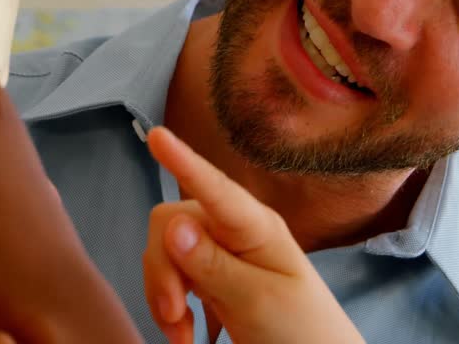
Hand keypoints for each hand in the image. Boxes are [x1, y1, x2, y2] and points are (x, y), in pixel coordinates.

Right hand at [142, 126, 363, 343]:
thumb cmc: (301, 332)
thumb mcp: (258, 301)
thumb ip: (213, 264)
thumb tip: (172, 226)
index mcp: (255, 226)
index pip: (213, 187)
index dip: (182, 161)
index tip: (156, 135)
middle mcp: (232, 229)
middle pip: (170, 224)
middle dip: (162, 269)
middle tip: (174, 314)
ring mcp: (219, 251)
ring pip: (163, 251)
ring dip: (162, 293)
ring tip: (181, 333)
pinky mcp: (208, 276)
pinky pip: (169, 275)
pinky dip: (167, 305)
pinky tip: (183, 331)